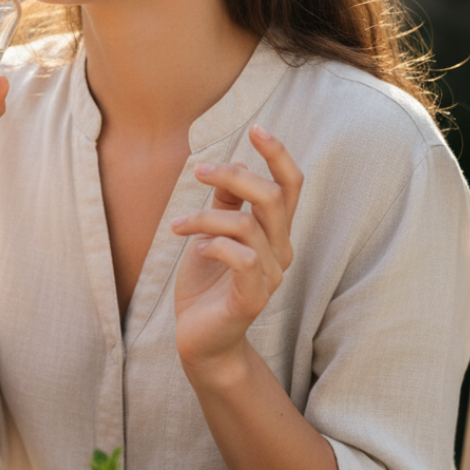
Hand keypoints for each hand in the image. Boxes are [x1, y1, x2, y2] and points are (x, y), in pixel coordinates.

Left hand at [170, 125, 302, 384]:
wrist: (200, 340)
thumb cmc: (207, 285)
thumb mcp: (212, 234)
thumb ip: (227, 204)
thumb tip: (235, 164)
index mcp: (274, 233)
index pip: (290, 186)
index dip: (278, 155)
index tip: (256, 129)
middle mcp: (279, 251)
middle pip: (272, 197)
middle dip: (233, 176)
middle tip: (197, 172)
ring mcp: (269, 277)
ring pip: (246, 225)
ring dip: (206, 216)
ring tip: (179, 225)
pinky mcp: (251, 299)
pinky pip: (240, 258)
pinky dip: (213, 244)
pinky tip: (196, 250)